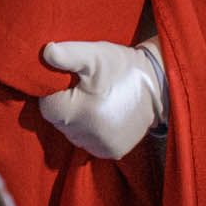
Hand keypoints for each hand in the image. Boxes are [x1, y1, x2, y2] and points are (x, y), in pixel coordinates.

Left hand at [36, 39, 166, 159]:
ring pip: (72, 132)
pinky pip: (90, 141)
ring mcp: (101, 146)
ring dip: (78, 118)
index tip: (71, 81)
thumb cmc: (122, 67)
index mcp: (79, 112)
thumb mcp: (94, 55)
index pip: (47, 106)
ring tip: (96, 100)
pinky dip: (92, 129)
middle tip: (85, 88)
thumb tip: (46, 53)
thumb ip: (68, 54)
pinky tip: (104, 114)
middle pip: (59, 121)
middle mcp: (89, 136)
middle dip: (67, 104)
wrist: (159, 84)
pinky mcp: (113, 152)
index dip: (55, 91)